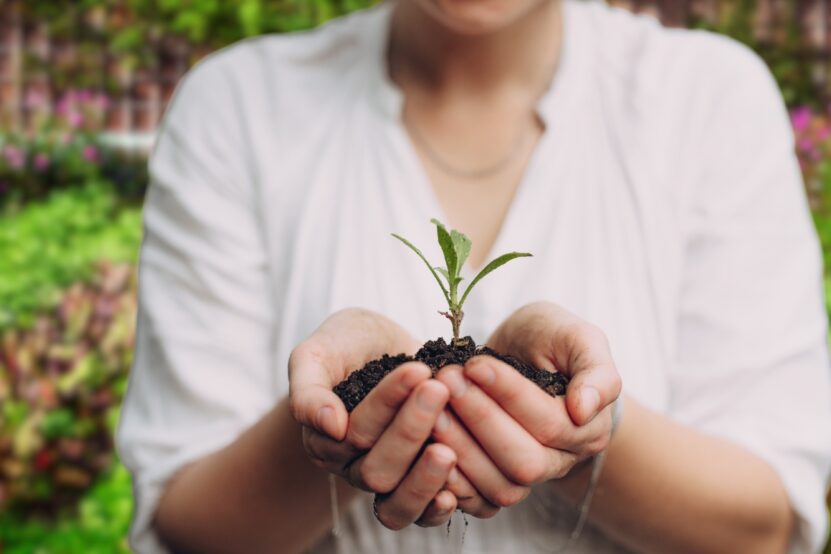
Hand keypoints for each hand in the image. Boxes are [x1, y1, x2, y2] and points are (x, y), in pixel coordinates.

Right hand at [288, 308, 490, 527]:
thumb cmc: (345, 345)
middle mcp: (352, 465)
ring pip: (397, 499)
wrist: (378, 346)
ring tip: (449, 449)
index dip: (387, 403)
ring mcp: (386, 477)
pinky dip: (436, 508)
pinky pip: (421, 514)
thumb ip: (308, 389)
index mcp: (324, 439)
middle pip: (377, 469)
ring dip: (424, 477)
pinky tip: (454, 491)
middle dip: (410, 431)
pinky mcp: (415, 481)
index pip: (354, 432)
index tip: (417, 369)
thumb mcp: (316, 354)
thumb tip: (331, 427)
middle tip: (439, 390)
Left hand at [433, 302, 621, 496]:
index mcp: (588, 428)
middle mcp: (562, 460)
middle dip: (480, 420)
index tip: (474, 364)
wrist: (525, 353)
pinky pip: (478, 500)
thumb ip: (596, 370)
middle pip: (524, 461)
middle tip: (446, 381)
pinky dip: (452, 480)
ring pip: (500, 485)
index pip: (548, 422)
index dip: (508, 394)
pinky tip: (426, 446)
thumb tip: (584, 410)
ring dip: (460, 446)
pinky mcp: (496, 484)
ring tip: (430, 407)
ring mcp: (529, 478)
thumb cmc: (551, 339)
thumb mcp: (577, 337)